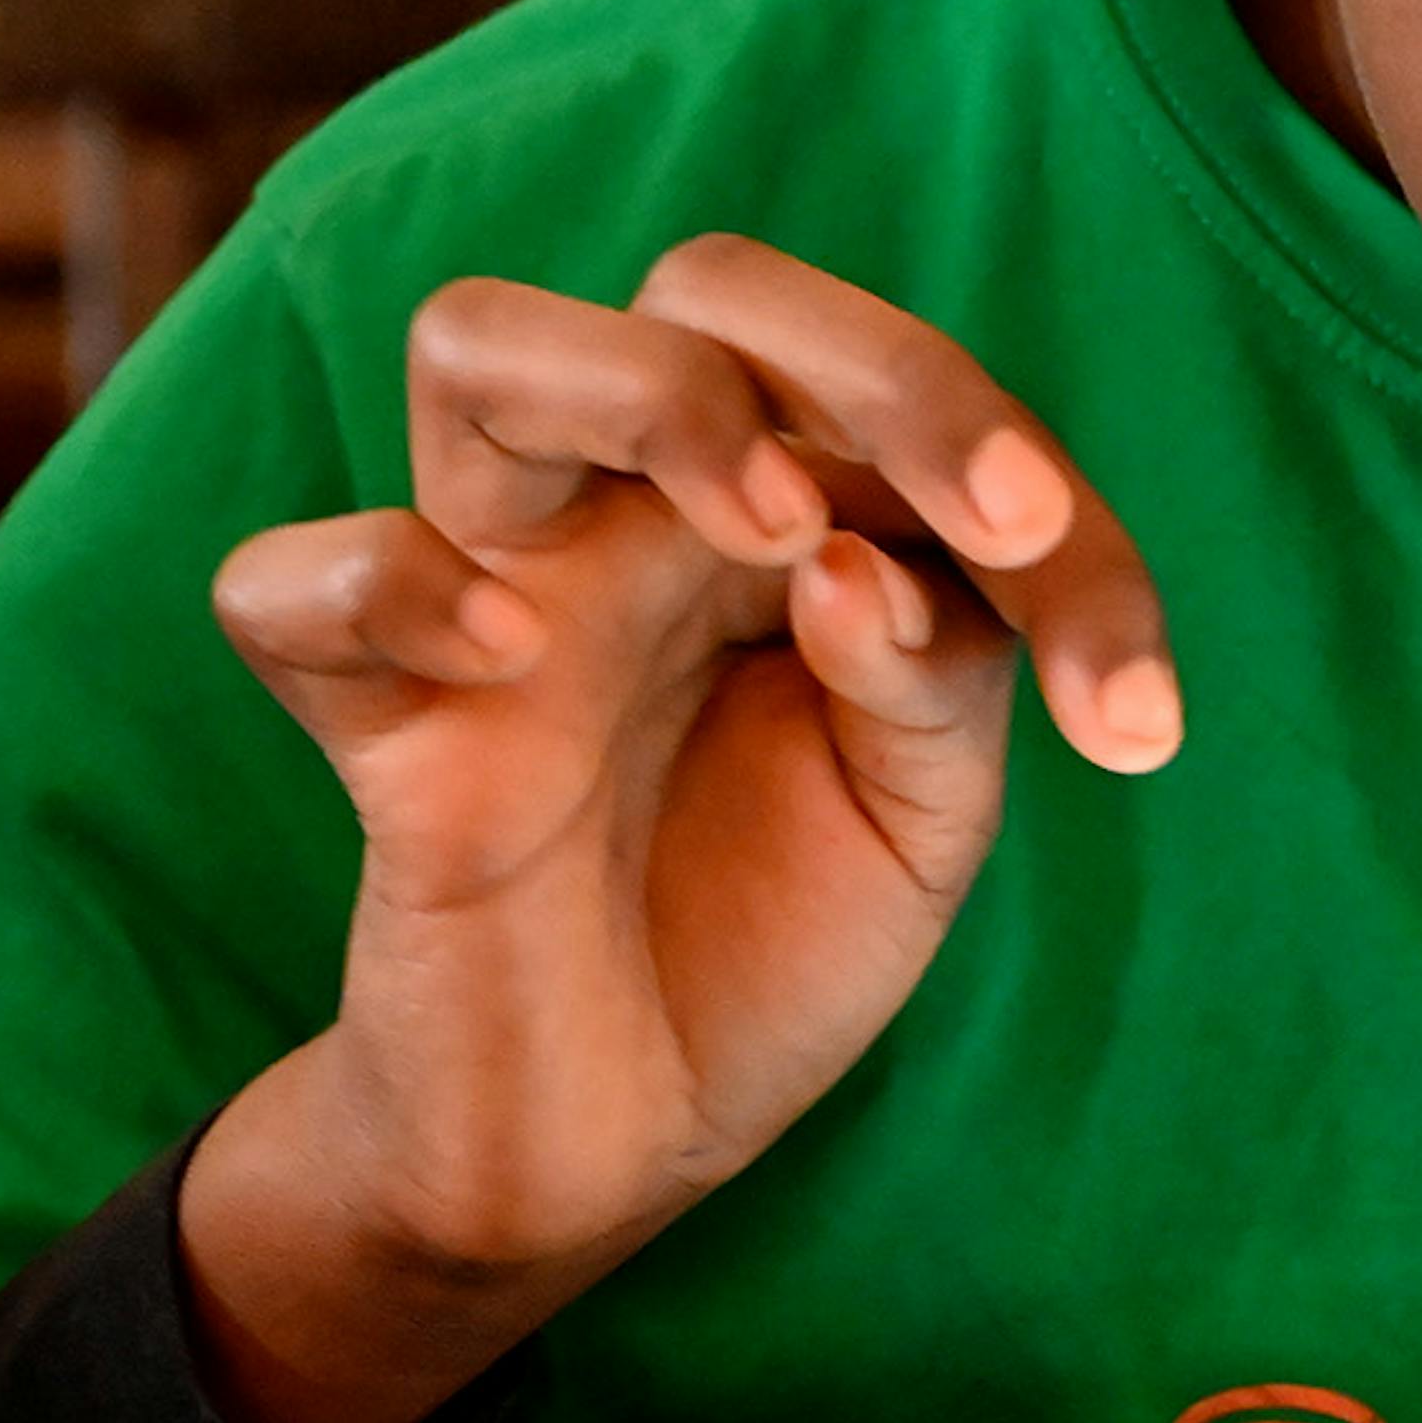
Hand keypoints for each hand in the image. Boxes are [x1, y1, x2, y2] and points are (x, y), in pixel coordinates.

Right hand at [174, 239, 1183, 1422]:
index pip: (916, 404)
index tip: (1134, 716)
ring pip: (477, 340)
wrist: (617, 1138)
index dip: (1051, 516)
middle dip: (886, 370)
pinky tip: (508, 659)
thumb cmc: (772, 926)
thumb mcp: (922, 816)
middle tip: (1004, 524)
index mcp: (795, 509)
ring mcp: (502, 594)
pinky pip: (287, 584)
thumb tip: (858, 566)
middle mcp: (642, 512)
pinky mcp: (383, 727)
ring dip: (652, 395)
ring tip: (778, 536)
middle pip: (705, 284)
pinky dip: (387, 584)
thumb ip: (939, 678)